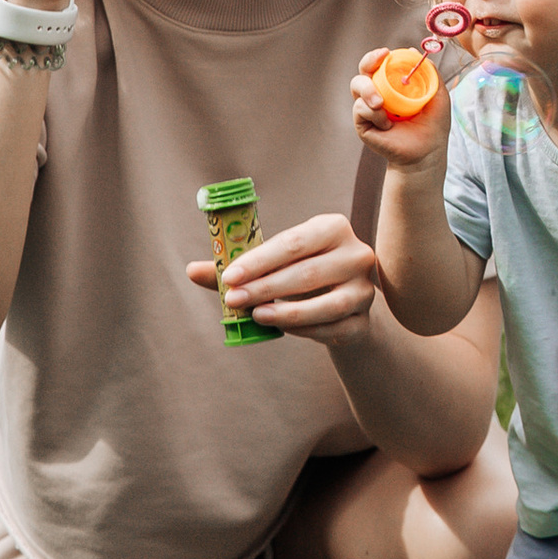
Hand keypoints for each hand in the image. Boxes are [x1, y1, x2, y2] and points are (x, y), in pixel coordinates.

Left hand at [188, 212, 380, 345]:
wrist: (342, 306)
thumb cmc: (301, 276)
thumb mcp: (275, 265)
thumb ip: (239, 268)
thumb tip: (191, 270)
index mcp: (333, 228)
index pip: (293, 243)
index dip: (259, 261)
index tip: (229, 277)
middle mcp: (357, 255)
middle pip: (307, 274)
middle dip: (265, 288)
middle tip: (233, 300)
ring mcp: (365, 290)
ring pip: (325, 305)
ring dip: (286, 313)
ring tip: (256, 316)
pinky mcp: (364, 322)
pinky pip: (331, 329)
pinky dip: (303, 331)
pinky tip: (281, 328)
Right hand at [353, 60, 449, 171]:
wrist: (427, 152)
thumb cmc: (433, 124)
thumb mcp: (437, 94)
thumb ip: (429, 72)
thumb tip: (412, 52)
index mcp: (393, 84)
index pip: (379, 64)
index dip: (377, 56)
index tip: (386, 53)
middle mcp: (378, 93)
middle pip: (363, 70)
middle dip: (367, 63)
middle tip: (377, 63)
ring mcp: (368, 108)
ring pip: (357, 86)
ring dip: (369, 91)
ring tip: (382, 104)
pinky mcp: (363, 124)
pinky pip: (360, 109)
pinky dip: (374, 114)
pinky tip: (387, 125)